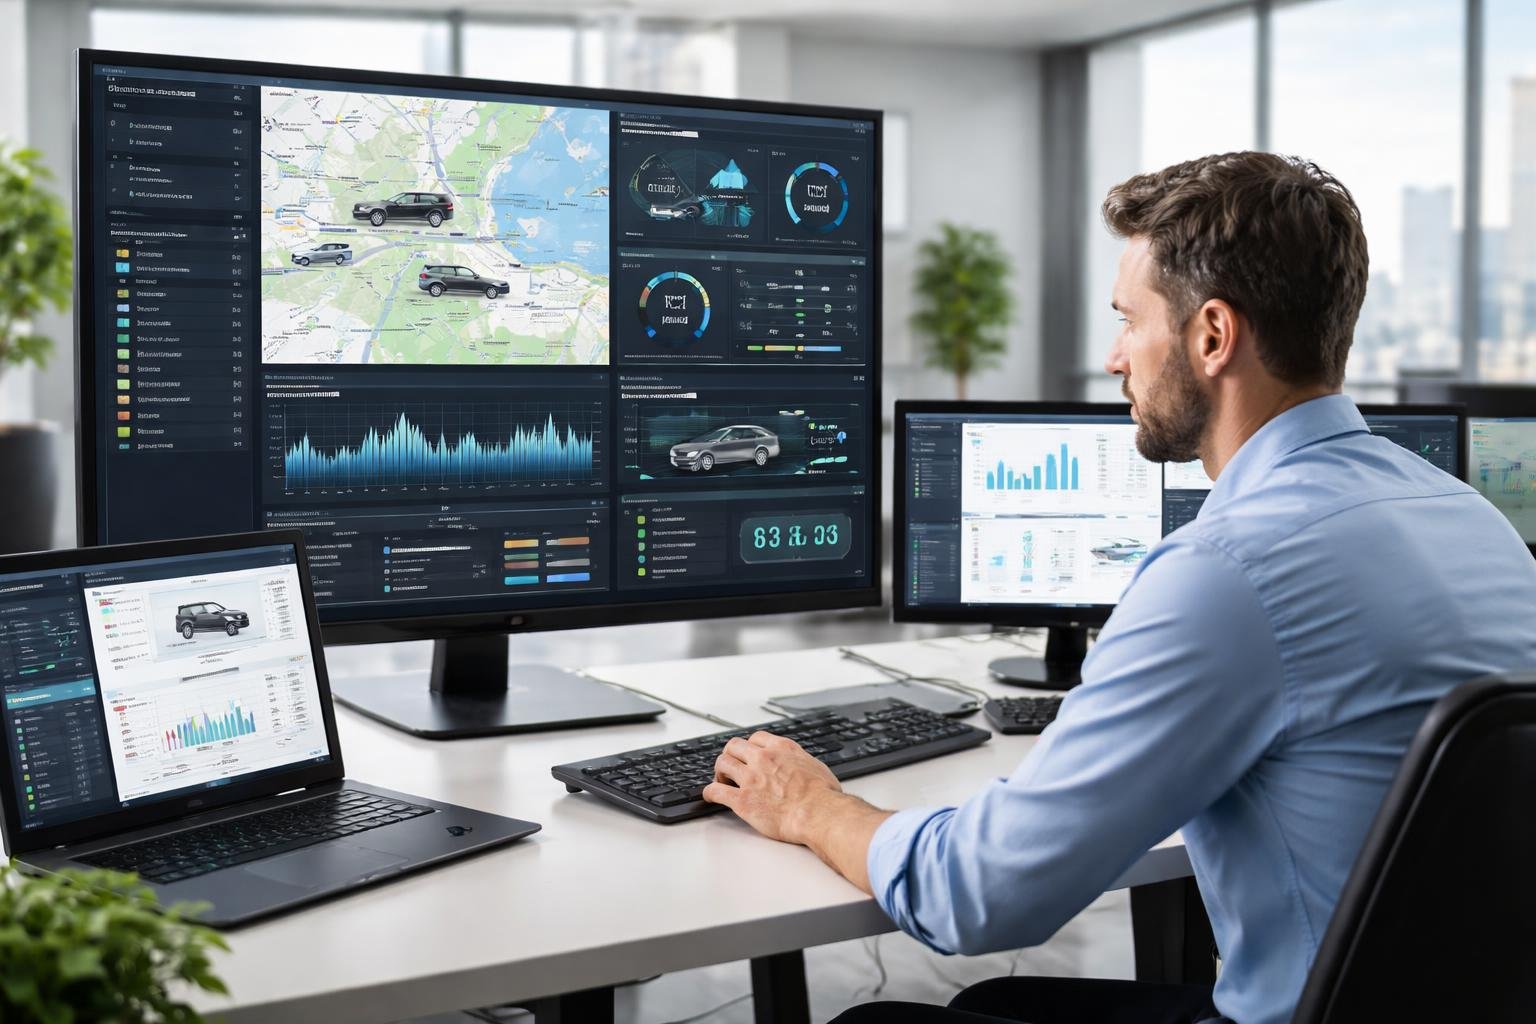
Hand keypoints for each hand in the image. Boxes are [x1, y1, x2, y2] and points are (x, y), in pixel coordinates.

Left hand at [703, 731, 842, 843]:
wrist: (818, 813)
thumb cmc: (823, 796)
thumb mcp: (816, 767)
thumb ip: (801, 762)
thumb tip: (803, 767)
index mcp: (782, 749)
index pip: (756, 738)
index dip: (750, 747)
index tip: (748, 754)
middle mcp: (763, 759)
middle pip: (734, 746)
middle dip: (731, 755)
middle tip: (731, 767)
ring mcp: (750, 778)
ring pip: (722, 764)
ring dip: (719, 772)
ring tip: (722, 781)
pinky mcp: (742, 800)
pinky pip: (716, 791)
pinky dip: (710, 792)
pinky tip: (711, 796)